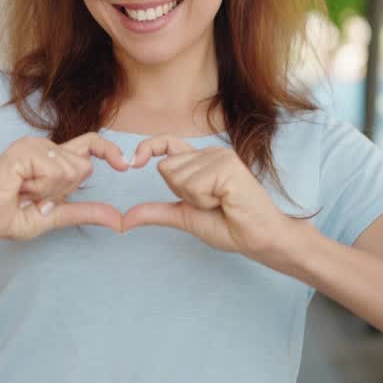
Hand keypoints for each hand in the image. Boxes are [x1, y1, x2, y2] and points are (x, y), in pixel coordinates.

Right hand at [0, 133, 129, 243]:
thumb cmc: (8, 218)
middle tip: (33, 197)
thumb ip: (85, 213)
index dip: (109, 151)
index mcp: (52, 159)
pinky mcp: (22, 150)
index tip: (125, 165)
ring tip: (23, 192)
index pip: (90, 145)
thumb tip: (119, 221)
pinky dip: (40, 187)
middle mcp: (43, 146)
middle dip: (64, 191)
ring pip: (70, 169)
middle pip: (84, 166)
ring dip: (49, 191)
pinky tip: (19, 187)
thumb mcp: (54, 217)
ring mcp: (32, 145)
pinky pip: (54, 170)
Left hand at [122, 135, 305, 257]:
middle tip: (211, 203)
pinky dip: (206, 200)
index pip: (166, 143)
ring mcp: (220, 156)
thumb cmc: (229, 226)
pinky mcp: (227, 165)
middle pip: (165, 168)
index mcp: (201, 161)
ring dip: (196, 199)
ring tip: (221, 203)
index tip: (133, 162)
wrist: (258, 238)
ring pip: (178, 177)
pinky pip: (194, 184)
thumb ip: (156, 213)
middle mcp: (210, 153)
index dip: (148, 148)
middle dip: (182, 194)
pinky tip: (226, 201)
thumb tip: (124, 220)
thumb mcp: (184, 217)